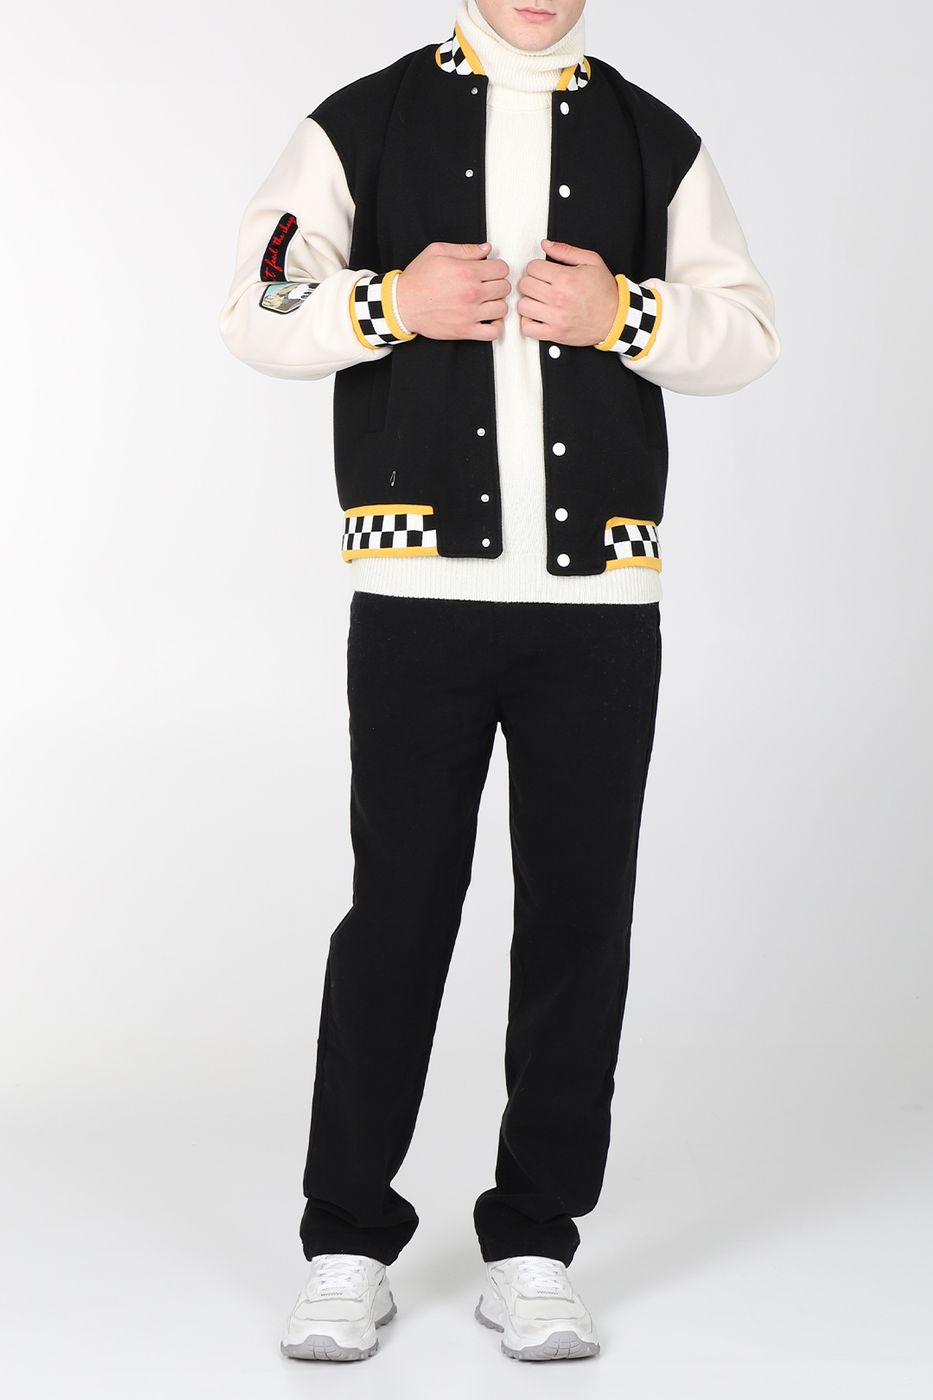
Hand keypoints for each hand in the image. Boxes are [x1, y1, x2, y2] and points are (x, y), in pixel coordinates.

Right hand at [395, 242, 510, 340]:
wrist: (401, 304)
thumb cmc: (417, 279)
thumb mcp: (438, 252)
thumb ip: (465, 249)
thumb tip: (486, 249)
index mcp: (467, 271)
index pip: (502, 269)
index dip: (497, 268)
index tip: (490, 271)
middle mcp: (471, 293)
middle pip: (504, 288)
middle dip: (498, 284)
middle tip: (488, 285)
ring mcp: (470, 314)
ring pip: (502, 309)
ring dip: (497, 304)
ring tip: (487, 302)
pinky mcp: (465, 331)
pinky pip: (493, 332)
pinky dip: (495, 327)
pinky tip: (488, 320)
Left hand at [517, 238, 618, 344]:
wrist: (616, 317)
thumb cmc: (604, 292)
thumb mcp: (591, 261)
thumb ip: (566, 251)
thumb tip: (546, 244)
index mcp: (565, 278)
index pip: (532, 267)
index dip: (537, 267)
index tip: (543, 272)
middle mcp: (558, 298)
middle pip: (525, 285)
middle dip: (531, 282)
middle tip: (541, 285)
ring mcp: (555, 317)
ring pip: (523, 306)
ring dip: (528, 302)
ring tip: (538, 301)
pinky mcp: (554, 333)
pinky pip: (527, 328)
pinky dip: (528, 323)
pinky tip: (537, 316)